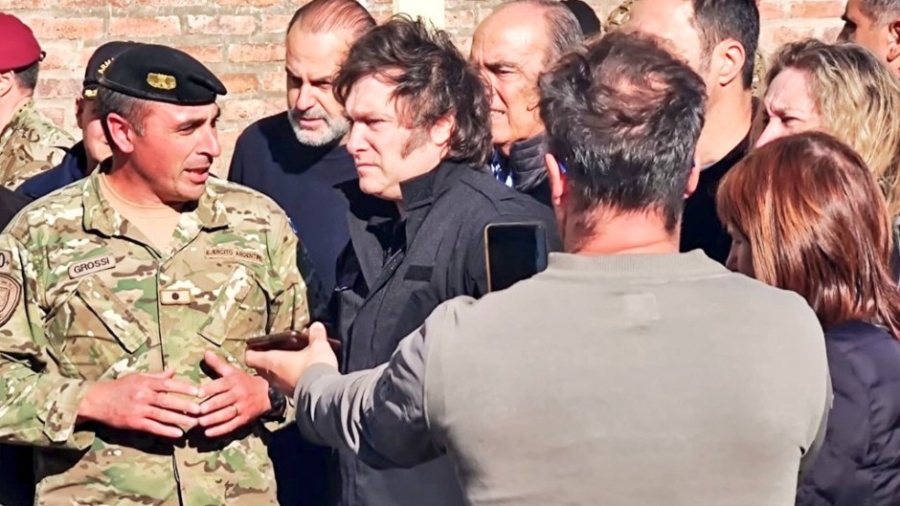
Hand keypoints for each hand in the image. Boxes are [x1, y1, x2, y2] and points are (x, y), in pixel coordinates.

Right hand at [77, 370, 200, 438]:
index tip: (198, 391)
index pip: (168, 384)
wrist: (97, 400)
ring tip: (194, 423)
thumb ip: (157, 376)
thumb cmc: (120, 387)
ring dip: (179, 419)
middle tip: (201, 409)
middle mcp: (142, 395)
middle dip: (184, 405)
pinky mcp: (133, 422)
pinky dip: (166, 431)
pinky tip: (178, 433)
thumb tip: (174, 370)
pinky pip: (152, 427)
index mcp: (145, 382)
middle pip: (167, 400)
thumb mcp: (138, 377)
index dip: (184, 387)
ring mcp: (138, 410)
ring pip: (162, 415)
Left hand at [196, 351, 270, 437]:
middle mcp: (238, 394)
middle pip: (223, 401)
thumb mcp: (233, 371)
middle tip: (196, 411)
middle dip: (209, 406)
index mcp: (234, 381)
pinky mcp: (244, 419)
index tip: (197, 393)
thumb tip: (206, 352)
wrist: (266, 394)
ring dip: (213, 419)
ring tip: (200, 423)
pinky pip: (231, 425)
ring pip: (226, 414)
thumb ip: (218, 364)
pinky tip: (208, 433)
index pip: (221, 384)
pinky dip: (220, 430)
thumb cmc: (244, 381)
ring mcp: (242, 407)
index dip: (209, 389)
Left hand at [245, 322, 338, 396]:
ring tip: (290, 363)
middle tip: (275, 353)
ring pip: (273, 377)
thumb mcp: (318, 346)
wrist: (324, 393)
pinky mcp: (291, 395)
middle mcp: (272, 376)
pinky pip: (285, 385)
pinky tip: (301, 375)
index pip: (250, 357)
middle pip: (260, 368)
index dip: (251, 350)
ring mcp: (281, 387)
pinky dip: (289, 380)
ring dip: (279, 371)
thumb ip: (316, 335)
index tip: (255, 346)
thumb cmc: (314, 368)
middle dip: (266, 360)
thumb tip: (316, 326)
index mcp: (272, 360)